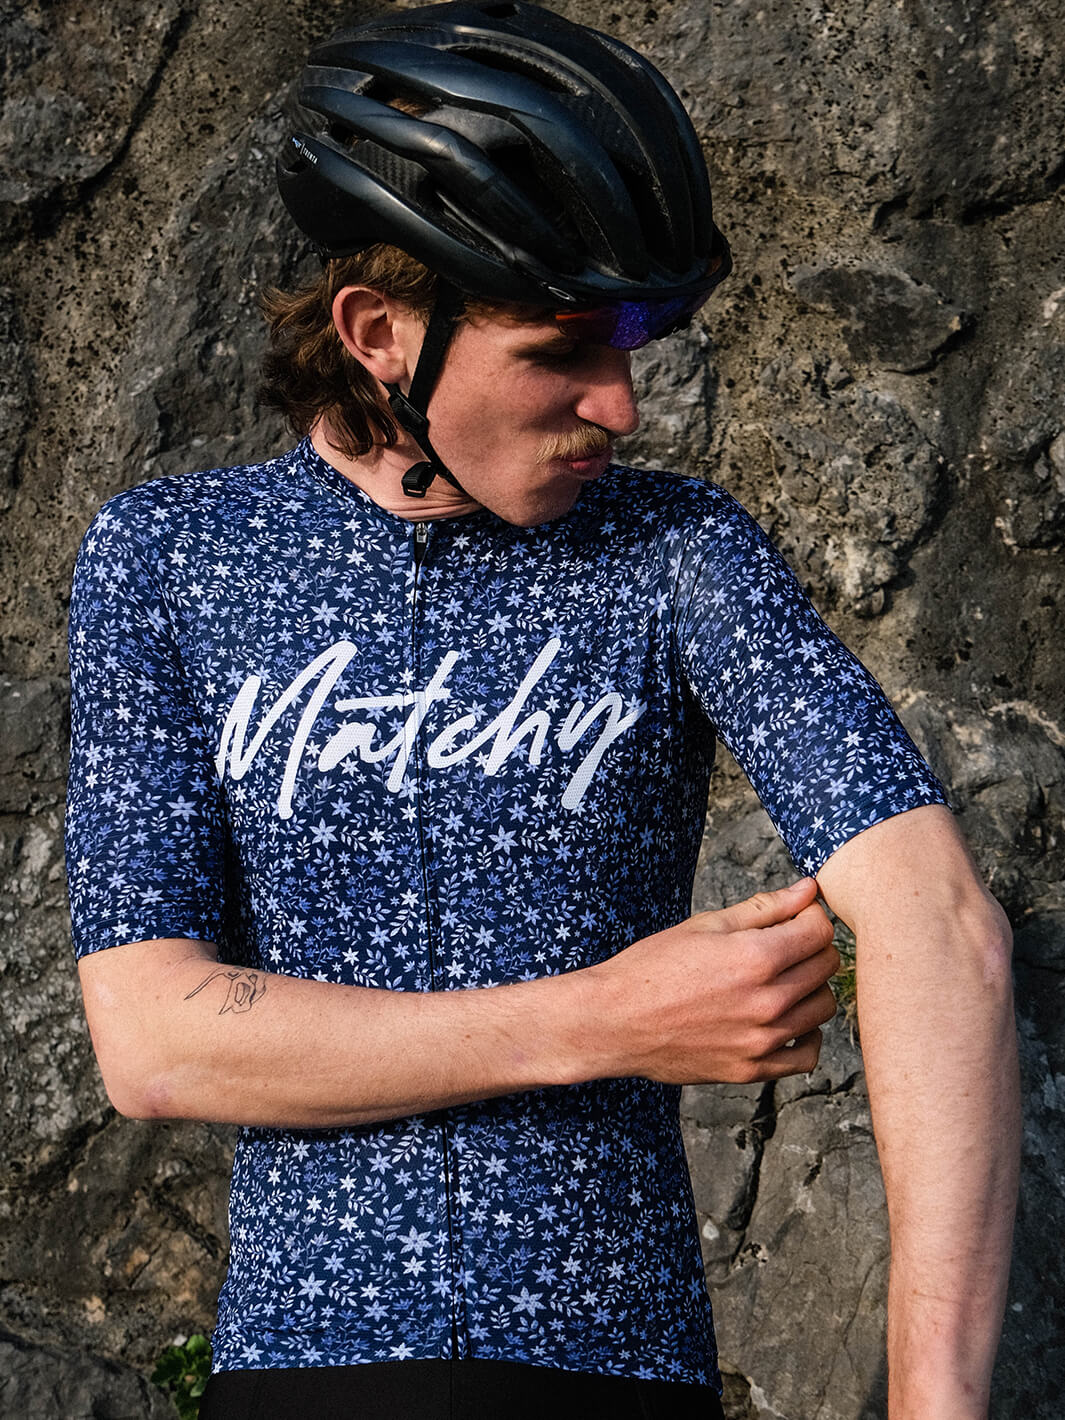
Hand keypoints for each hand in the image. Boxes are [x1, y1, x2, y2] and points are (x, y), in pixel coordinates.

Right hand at [591, 878, 839, 1083]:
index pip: (820, 931)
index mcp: (756, 958)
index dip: (810, 916)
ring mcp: (763, 1040)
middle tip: (783, 944)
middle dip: (811, 947)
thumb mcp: (706, 925)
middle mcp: (767, 1002)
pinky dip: (805, 1034)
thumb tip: (809, 889)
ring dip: (810, 988)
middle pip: (827, 966)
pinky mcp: (753, 1069)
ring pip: (823, 1007)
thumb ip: (764, 908)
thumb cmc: (653, 967)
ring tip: (778, 980)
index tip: (794, 918)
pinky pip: (808, 1053)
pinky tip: (783, 1019)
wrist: (614, 1021)